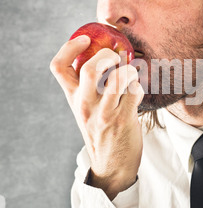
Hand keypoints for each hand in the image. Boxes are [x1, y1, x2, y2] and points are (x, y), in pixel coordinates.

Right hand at [50, 35, 143, 199]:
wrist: (111, 167)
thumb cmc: (101, 133)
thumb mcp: (86, 110)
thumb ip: (89, 88)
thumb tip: (105, 58)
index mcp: (73, 99)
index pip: (58, 67)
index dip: (69, 47)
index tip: (85, 40)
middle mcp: (85, 105)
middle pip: (90, 69)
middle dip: (107, 55)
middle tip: (115, 58)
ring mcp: (104, 113)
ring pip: (117, 78)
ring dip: (128, 69)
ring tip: (130, 74)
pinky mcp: (123, 120)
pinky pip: (134, 90)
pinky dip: (138, 84)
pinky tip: (137, 90)